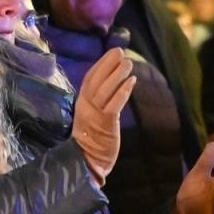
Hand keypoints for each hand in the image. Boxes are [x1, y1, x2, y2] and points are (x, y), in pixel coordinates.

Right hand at [71, 46, 135, 183]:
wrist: (86, 162)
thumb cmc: (91, 141)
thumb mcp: (91, 117)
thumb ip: (98, 102)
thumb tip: (110, 87)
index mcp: (81, 102)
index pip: (90, 78)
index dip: (101, 64)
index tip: (111, 53)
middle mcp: (86, 105)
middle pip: (97, 79)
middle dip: (109, 63)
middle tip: (121, 51)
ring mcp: (95, 114)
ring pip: (106, 89)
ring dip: (118, 74)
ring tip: (128, 63)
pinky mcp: (105, 123)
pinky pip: (114, 104)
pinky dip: (123, 91)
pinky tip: (132, 81)